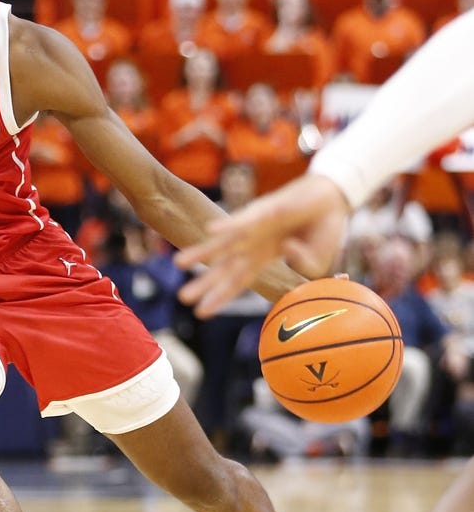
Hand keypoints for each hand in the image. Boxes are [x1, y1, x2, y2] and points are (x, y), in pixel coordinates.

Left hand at [175, 173, 350, 317]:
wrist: (333, 198)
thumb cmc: (321, 230)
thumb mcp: (316, 261)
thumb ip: (304, 265)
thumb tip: (286, 251)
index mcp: (262, 256)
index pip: (238, 280)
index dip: (221, 296)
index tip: (202, 313)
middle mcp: (252, 242)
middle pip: (225, 266)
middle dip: (205, 282)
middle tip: (182, 298)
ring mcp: (256, 225)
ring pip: (224, 242)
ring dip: (202, 252)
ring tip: (179, 263)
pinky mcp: (265, 209)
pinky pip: (245, 219)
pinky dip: (229, 224)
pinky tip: (210, 231)